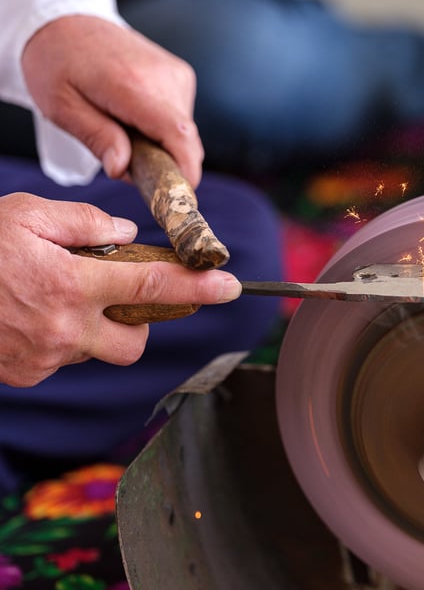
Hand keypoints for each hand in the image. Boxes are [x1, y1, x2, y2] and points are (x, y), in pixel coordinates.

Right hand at [0, 193, 239, 386]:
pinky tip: (29, 315)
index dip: (199, 288)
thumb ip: (84, 223)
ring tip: (51, 296)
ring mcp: (44, 357)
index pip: (154, 285)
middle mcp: (64, 329)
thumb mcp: (26, 214)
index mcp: (70, 283)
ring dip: (93, 326)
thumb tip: (123, 236)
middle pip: (136, 340)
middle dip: (136, 320)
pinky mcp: (25, 375)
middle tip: (111, 292)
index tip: (232, 287)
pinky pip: (64, 358)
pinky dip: (61, 338)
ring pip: (98, 350)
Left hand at [21, 15, 203, 187]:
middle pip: (183, 139)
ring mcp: (175, 73)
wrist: (65, 20)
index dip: (186, 169)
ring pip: (184, 130)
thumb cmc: (57, 62)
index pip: (177, 134)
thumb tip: (122, 169)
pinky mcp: (180, 73)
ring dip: (162, 143)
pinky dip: (163, 126)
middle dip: (165, 161)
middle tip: (128, 163)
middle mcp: (163, 77)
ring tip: (125, 130)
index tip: (182, 194)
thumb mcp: (60, 105)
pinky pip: (181, 115)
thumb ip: (96, 137)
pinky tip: (136, 115)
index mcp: (131, 85)